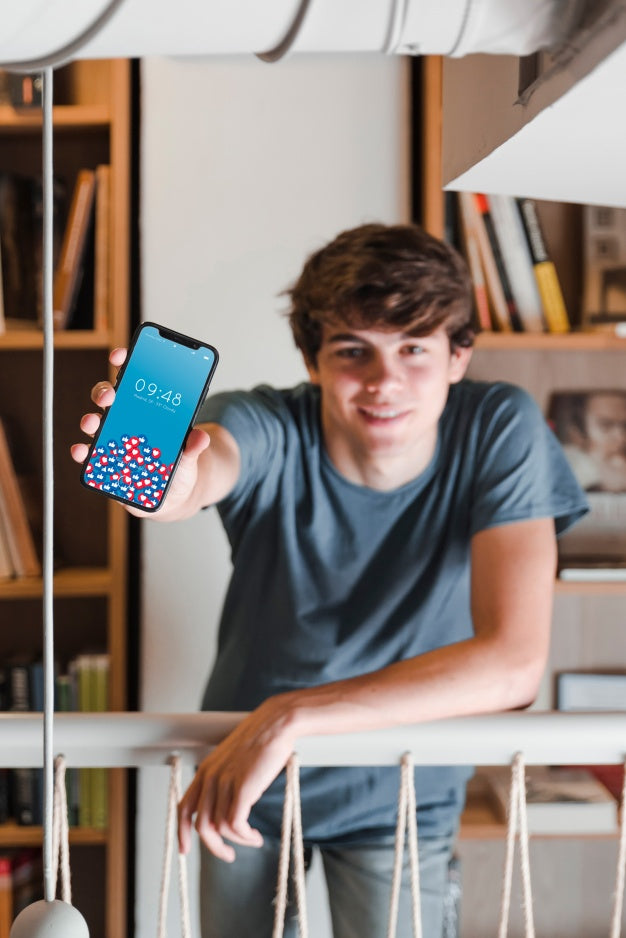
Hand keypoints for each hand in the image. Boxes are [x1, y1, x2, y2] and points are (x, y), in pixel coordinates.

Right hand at [70, 347, 210, 518]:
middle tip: (109, 396)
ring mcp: (113, 441)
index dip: (125, 363)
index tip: (121, 355)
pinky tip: (82, 451)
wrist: (173, 495)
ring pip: (96, 424)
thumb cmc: (179, 467)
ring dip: (91, 420)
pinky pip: (90, 454)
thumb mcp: (190, 457)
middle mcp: (125, 421)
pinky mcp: (106, 463)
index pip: (133, 380)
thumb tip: (200, 436)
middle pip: (110, 399)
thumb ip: (193, 447)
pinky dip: (83, 451)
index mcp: (146, 411)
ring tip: (92, 423)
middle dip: (105, 392)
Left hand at [178, 696, 296, 861]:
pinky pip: (236, 824)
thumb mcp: (233, 761)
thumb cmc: (260, 741)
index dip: (181, 832)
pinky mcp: (242, 788)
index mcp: (205, 771)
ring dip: (237, 841)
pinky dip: (245, 837)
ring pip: (220, 828)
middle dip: (213, 847)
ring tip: (252, 840)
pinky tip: (255, 836)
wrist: (275, 724)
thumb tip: (225, 807)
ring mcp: (225, 783)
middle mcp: (210, 778)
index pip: (183, 807)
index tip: (185, 850)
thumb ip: (224, 780)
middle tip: (228, 855)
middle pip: (200, 825)